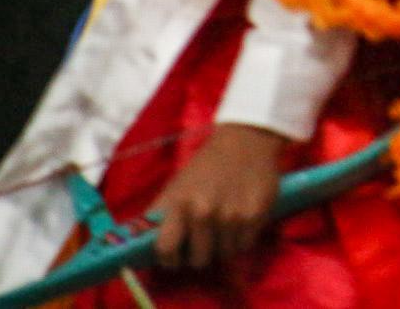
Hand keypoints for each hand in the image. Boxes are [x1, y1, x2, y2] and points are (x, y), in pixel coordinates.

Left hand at [150, 124, 287, 268]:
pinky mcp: (255, 215)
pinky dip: (242, 239)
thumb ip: (161, 215)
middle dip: (199, 254)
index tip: (175, 256)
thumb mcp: (176, 186)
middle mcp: (204, 213)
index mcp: (179, 204)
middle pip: (198, 259)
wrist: (244, 140)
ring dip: (223, 246)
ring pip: (224, 254)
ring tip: (223, 228)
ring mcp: (232, 216)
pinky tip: (240, 221)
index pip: (166, 248)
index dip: (169, 258)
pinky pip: (245, 246)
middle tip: (203, 242)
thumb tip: (143, 243)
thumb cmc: (204, 166)